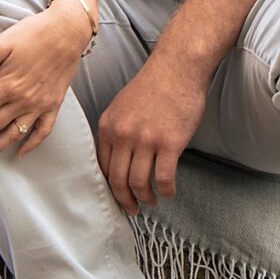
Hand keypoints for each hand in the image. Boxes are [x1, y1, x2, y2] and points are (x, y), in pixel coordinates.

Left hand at [0, 3, 92, 158]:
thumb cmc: (32, 34)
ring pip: (14, 134)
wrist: (67, 31)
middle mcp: (23, 101)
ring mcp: (40, 105)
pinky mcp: (54, 105)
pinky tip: (20, 153)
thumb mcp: (0, 44)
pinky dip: (31, 145)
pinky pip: (43, 131)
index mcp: (7, 86)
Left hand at [94, 54, 207, 215]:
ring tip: (151, 202)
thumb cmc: (153, 86)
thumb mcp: (122, 106)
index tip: (117, 195)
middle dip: (124, 199)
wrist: (177, 69)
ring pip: (139, 182)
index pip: (102, 166)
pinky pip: (163, 178)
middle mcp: (123, 135)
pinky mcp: (169, 143)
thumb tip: (118, 157)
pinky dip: (165, 191)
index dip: (109, 186)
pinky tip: (168, 192)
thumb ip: (117, 131)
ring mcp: (146, 140)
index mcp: (108, 126)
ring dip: (145, 198)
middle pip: (117, 179)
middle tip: (132, 209)